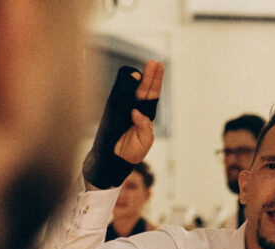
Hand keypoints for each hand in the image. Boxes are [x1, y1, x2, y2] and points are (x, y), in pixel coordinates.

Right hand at [83, 59, 163, 188]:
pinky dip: (125, 89)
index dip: (156, 82)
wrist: (116, 159)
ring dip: (140, 79)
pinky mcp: (115, 112)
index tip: (159, 67)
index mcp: (147, 116)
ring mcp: (126, 110)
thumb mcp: (144, 141)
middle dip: (150, 76)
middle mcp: (138, 110)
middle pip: (145, 90)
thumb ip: (144, 127)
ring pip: (134, 92)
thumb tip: (137, 112)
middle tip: (154, 62)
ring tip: (146, 66)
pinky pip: (120, 98)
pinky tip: (130, 79)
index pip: (153, 96)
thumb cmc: (133, 151)